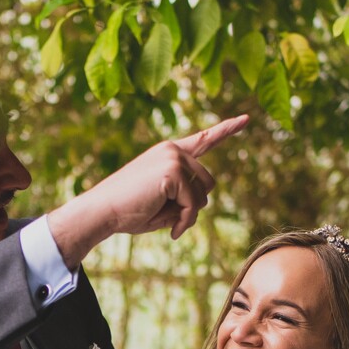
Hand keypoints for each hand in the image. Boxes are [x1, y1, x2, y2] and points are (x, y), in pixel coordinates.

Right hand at [45, 115, 249, 267]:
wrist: (101, 210)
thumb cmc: (128, 210)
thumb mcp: (162, 201)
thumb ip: (184, 196)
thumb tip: (201, 202)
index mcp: (169, 152)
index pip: (204, 139)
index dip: (226, 129)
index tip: (246, 119)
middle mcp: (173, 149)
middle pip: (208, 183)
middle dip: (193, 206)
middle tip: (172, 220)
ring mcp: (173, 157)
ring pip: (203, 195)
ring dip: (188, 215)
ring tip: (166, 221)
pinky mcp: (172, 171)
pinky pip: (193, 204)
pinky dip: (184, 221)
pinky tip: (169, 228)